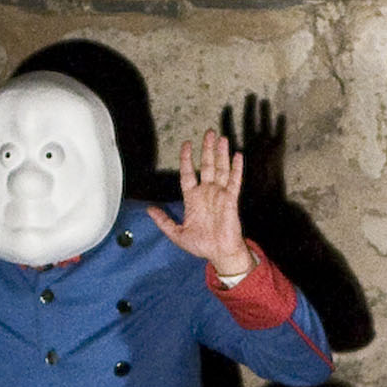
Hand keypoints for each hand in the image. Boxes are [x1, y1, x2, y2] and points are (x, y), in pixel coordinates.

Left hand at [146, 131, 249, 278]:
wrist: (219, 253)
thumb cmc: (201, 246)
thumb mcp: (176, 234)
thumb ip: (163, 221)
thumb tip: (148, 210)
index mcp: (193, 199)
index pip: (189, 173)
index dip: (187, 159)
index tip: (187, 145)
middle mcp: (207, 193)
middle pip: (207, 165)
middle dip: (207, 149)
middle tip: (209, 132)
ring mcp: (220, 195)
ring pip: (221, 169)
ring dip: (221, 153)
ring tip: (221, 138)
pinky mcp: (231, 199)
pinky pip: (234, 181)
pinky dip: (236, 168)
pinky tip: (238, 155)